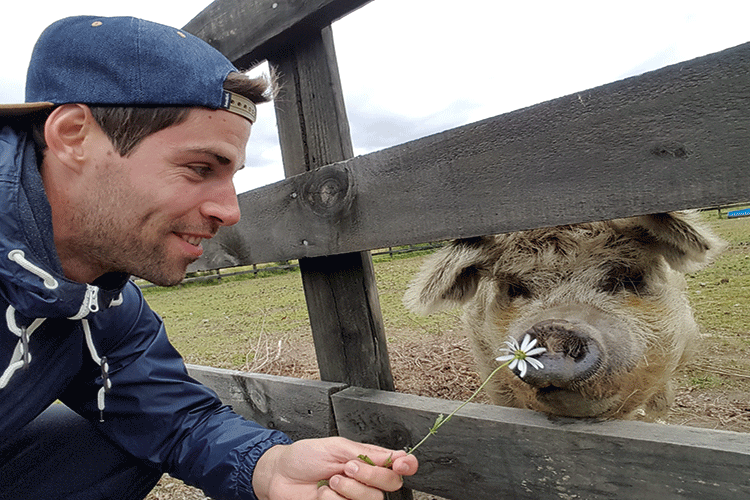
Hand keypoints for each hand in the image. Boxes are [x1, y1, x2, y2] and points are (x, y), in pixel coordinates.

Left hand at [252, 436, 418, 499]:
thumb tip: (395, 454)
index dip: (406, 465)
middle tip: (348, 466)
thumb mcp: (336, 446)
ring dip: (349, 488)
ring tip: (331, 480)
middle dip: (369, 474)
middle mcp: (365, 480)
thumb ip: (367, 453)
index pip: (398, 465)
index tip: (401, 464)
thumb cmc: (304, 457)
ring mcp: (354, 497)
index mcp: (368, 459)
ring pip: (371, 498)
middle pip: (390, 484)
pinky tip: (323, 493)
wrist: (279, 475)